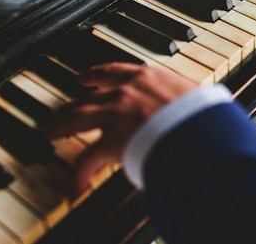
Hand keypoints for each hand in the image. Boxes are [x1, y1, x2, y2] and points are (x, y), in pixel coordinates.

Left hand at [44, 62, 197, 191]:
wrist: (200, 130)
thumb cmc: (204, 114)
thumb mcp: (193, 94)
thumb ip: (182, 97)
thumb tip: (196, 104)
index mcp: (145, 77)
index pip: (113, 71)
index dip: (96, 75)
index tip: (86, 78)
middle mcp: (125, 92)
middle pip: (88, 97)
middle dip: (72, 104)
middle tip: (60, 109)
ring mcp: (114, 116)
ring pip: (78, 119)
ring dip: (62, 127)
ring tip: (51, 131)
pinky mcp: (110, 143)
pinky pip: (88, 159)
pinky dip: (80, 174)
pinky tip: (76, 185)